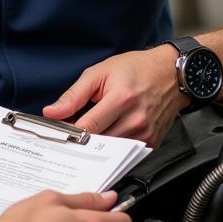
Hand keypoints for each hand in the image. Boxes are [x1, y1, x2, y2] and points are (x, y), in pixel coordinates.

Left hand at [42, 49, 184, 146]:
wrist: (170, 73)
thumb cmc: (136, 69)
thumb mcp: (100, 72)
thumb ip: (74, 95)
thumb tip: (52, 112)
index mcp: (121, 99)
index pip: (87, 126)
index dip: (69, 131)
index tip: (58, 130)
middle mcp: (136, 120)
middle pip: (98, 142)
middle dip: (81, 138)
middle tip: (72, 128)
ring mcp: (146, 134)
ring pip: (109, 150)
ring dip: (97, 142)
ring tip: (93, 126)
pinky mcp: (152, 143)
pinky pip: (124, 152)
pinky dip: (113, 145)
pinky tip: (110, 130)